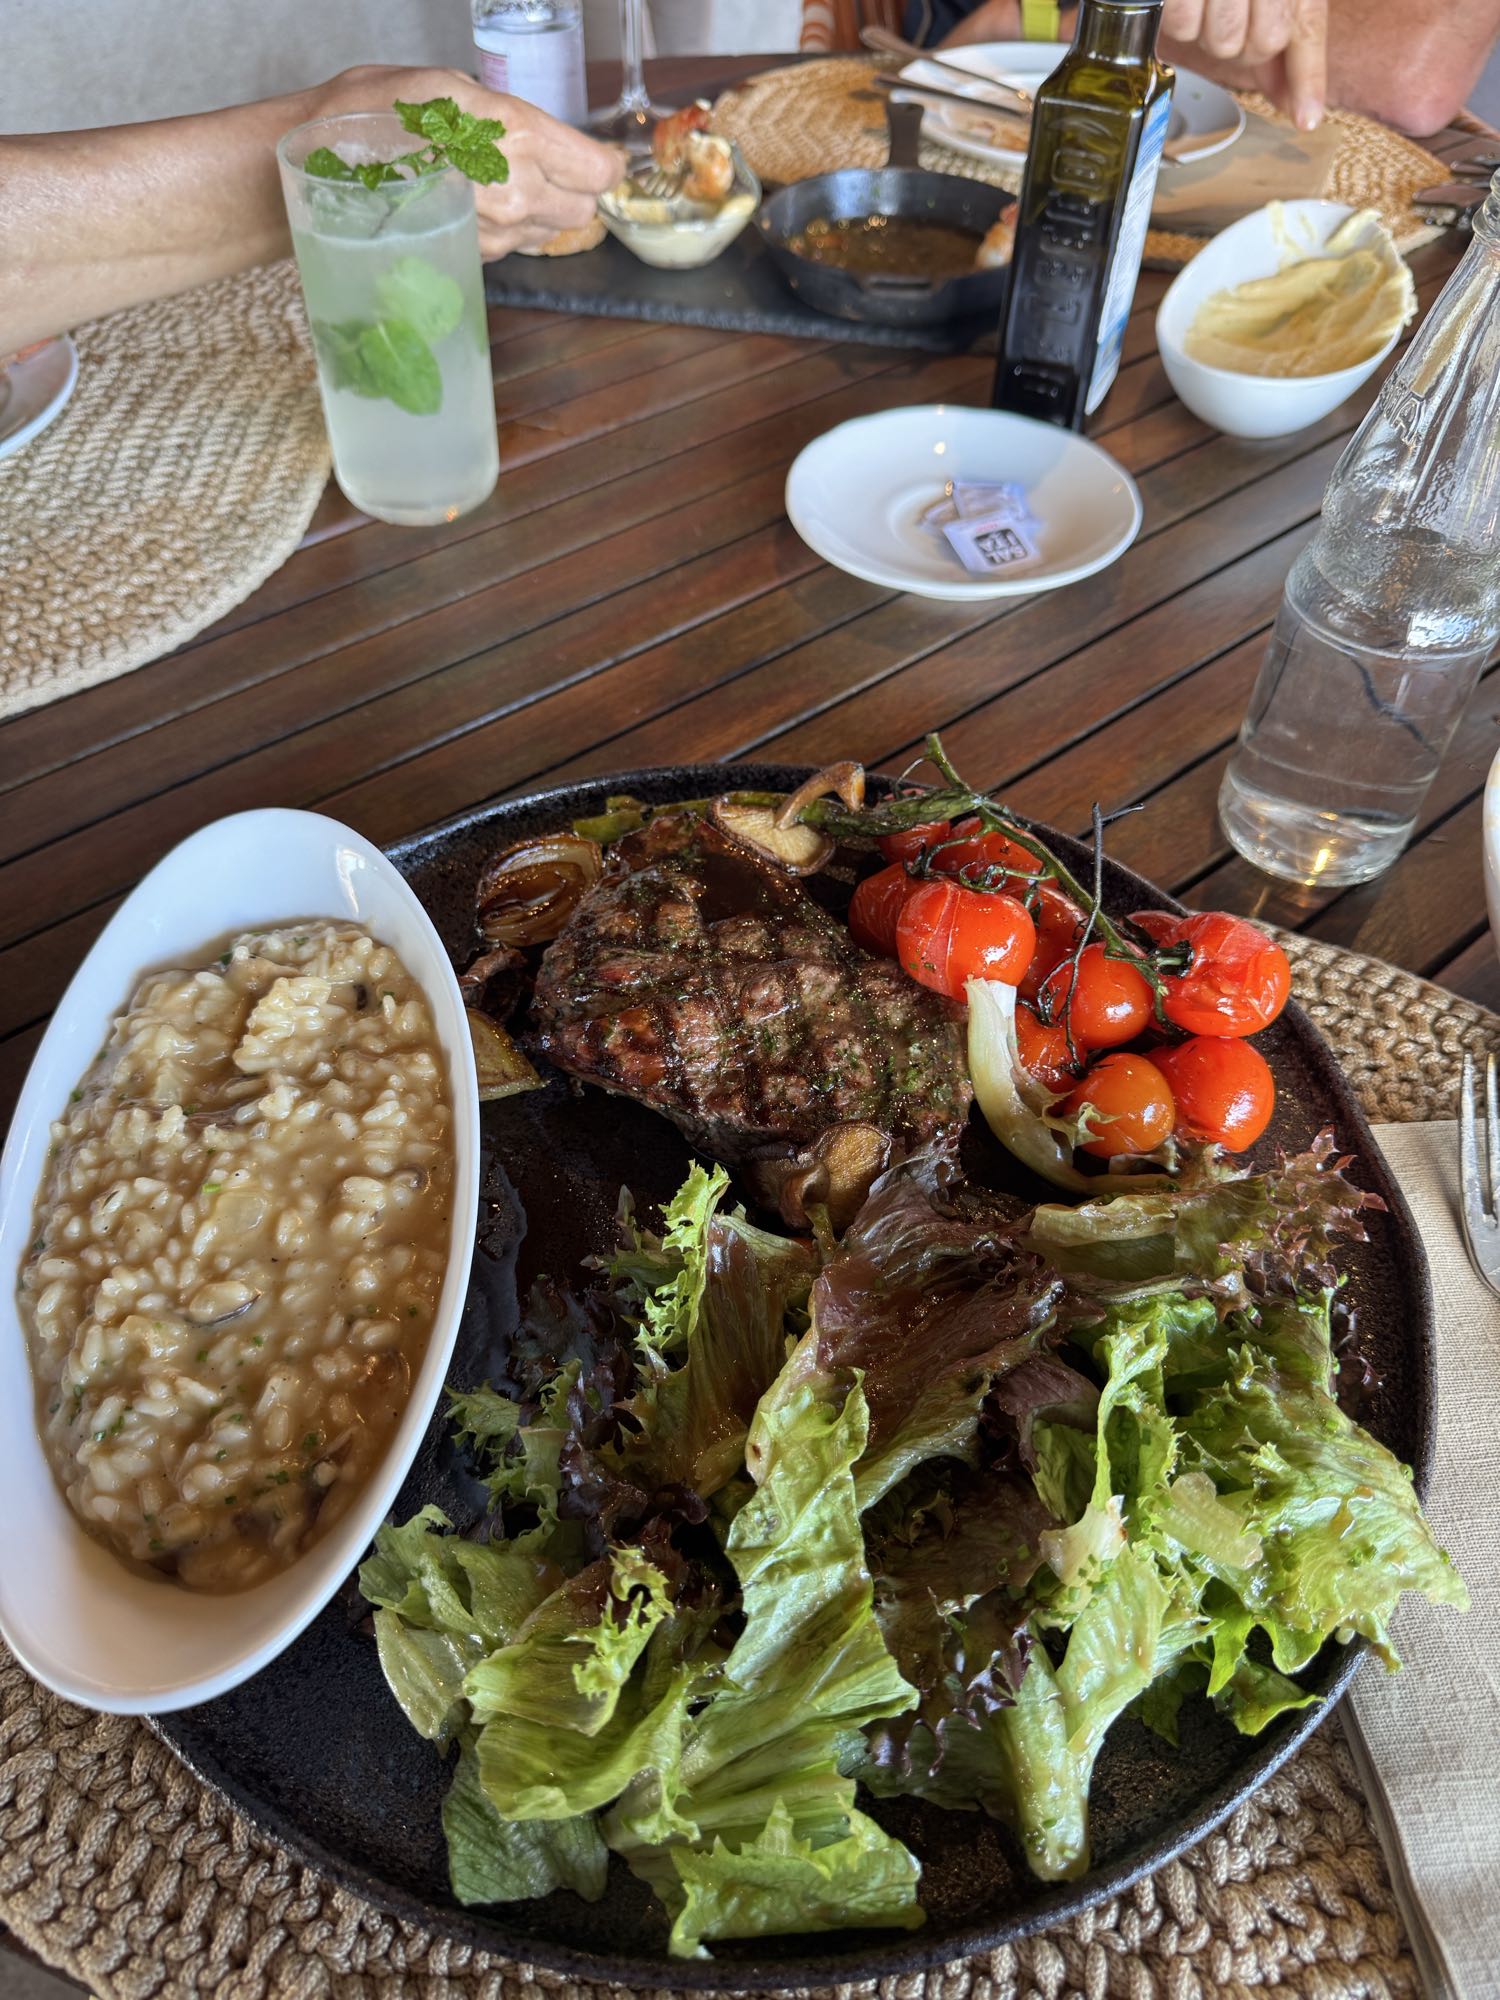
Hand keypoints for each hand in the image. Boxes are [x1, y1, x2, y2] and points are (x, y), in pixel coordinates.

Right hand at [321, 66, 624, 254]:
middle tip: (541, 166)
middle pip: (583, 208)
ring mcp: (497, 229)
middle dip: (571, 188)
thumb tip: (555, 141)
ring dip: (539, 210)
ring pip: (552, 231)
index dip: (598, 163)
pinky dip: (508, 227)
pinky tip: (475, 201)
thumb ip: (513, 117)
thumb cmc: (382, 109)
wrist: (326, 162)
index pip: (598, 170)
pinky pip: (516, 245)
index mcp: (520, 137)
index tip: (589, 156)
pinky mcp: (477, 253)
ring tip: (496, 180)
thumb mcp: (454, 87)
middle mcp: (516, 190)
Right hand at [1160, 0, 1328, 127]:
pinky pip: (1184, 26)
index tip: (1307, 118)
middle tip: (1223, 14)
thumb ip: (1285, 42)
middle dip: (1241, 43)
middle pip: (1263, 45)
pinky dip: (1176, 19)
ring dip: (1206, 32)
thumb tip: (1294, 101)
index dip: (1308, 78)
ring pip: (1224, 42)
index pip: (1308, 30)